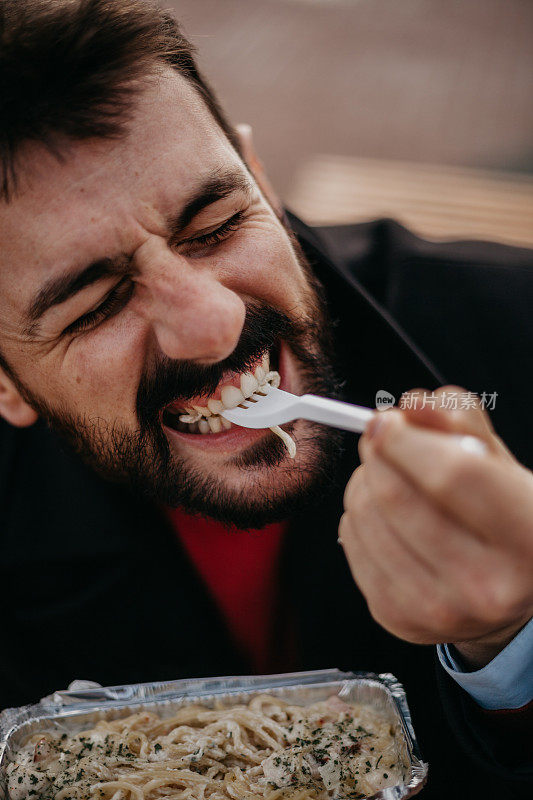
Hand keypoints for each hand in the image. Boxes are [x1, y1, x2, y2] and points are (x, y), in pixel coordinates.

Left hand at [339, 386, 532, 668]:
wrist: (506, 590)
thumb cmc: (503, 514)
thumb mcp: (498, 459)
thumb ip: (458, 419)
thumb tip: (410, 407)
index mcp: (528, 536)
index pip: (452, 476)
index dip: (406, 440)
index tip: (385, 420)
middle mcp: (487, 585)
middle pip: (396, 497)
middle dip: (378, 454)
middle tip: (383, 440)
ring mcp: (439, 610)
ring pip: (365, 517)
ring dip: (365, 482)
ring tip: (390, 479)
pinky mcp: (398, 618)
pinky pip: (350, 543)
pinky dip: (358, 515)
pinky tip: (385, 514)